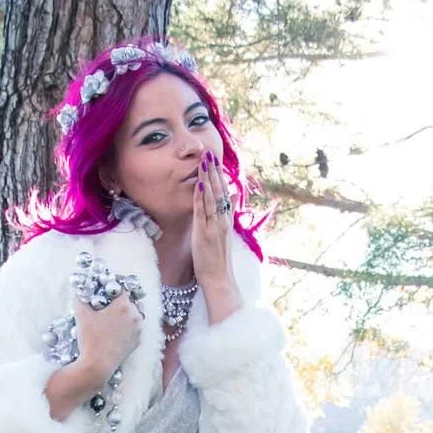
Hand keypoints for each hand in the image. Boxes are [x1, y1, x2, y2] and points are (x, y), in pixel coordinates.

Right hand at [74, 287, 143, 377]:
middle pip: (132, 301)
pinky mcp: (137, 341)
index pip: (123, 289)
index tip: (107, 290)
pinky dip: (129, 326)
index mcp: (124, 305)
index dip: (114, 288)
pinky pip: (135, 329)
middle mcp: (135, 316)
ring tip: (114, 316)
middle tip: (110, 303)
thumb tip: (80, 292)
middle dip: (122, 300)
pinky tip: (117, 329)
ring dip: (128, 313)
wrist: (98, 364)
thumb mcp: (82, 314)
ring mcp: (138, 330)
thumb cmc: (90, 338)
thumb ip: (81, 298)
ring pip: (136, 315)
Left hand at [191, 148, 236, 293]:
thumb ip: (228, 213)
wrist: (220, 279)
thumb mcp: (225, 233)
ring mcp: (214, 226)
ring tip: (204, 161)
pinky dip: (201, 197)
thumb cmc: (219, 259)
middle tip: (209, 153)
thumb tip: (233, 195)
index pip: (224, 193)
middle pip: (219, 191)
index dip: (219, 175)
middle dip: (213, 171)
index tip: (215, 160)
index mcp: (226, 219)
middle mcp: (222, 220)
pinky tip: (199, 184)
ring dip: (207, 178)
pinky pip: (202, 211)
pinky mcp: (205, 233)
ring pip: (212, 198)